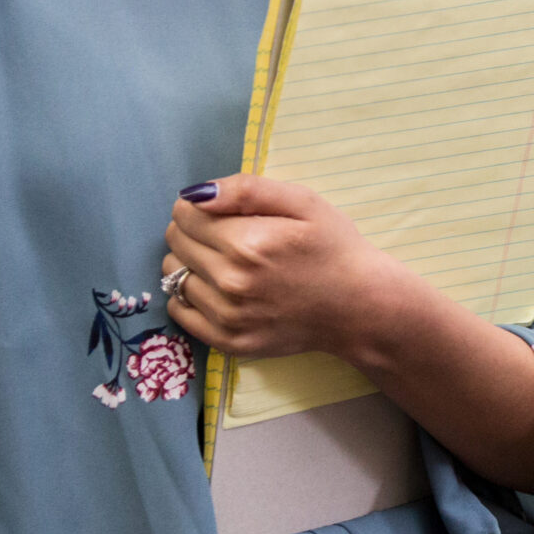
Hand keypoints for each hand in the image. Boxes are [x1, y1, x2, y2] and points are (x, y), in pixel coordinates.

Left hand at [162, 176, 403, 361]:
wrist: (360, 306)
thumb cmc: (333, 248)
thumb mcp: (303, 202)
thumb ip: (247, 190)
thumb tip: (196, 194)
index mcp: (247, 244)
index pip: (185, 214)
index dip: (197, 206)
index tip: (218, 211)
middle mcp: (231, 283)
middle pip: (175, 244)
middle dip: (191, 231)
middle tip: (223, 234)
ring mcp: (228, 318)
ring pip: (173, 277)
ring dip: (188, 263)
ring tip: (222, 261)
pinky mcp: (229, 342)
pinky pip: (180, 313)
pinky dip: (187, 296)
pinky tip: (214, 288)